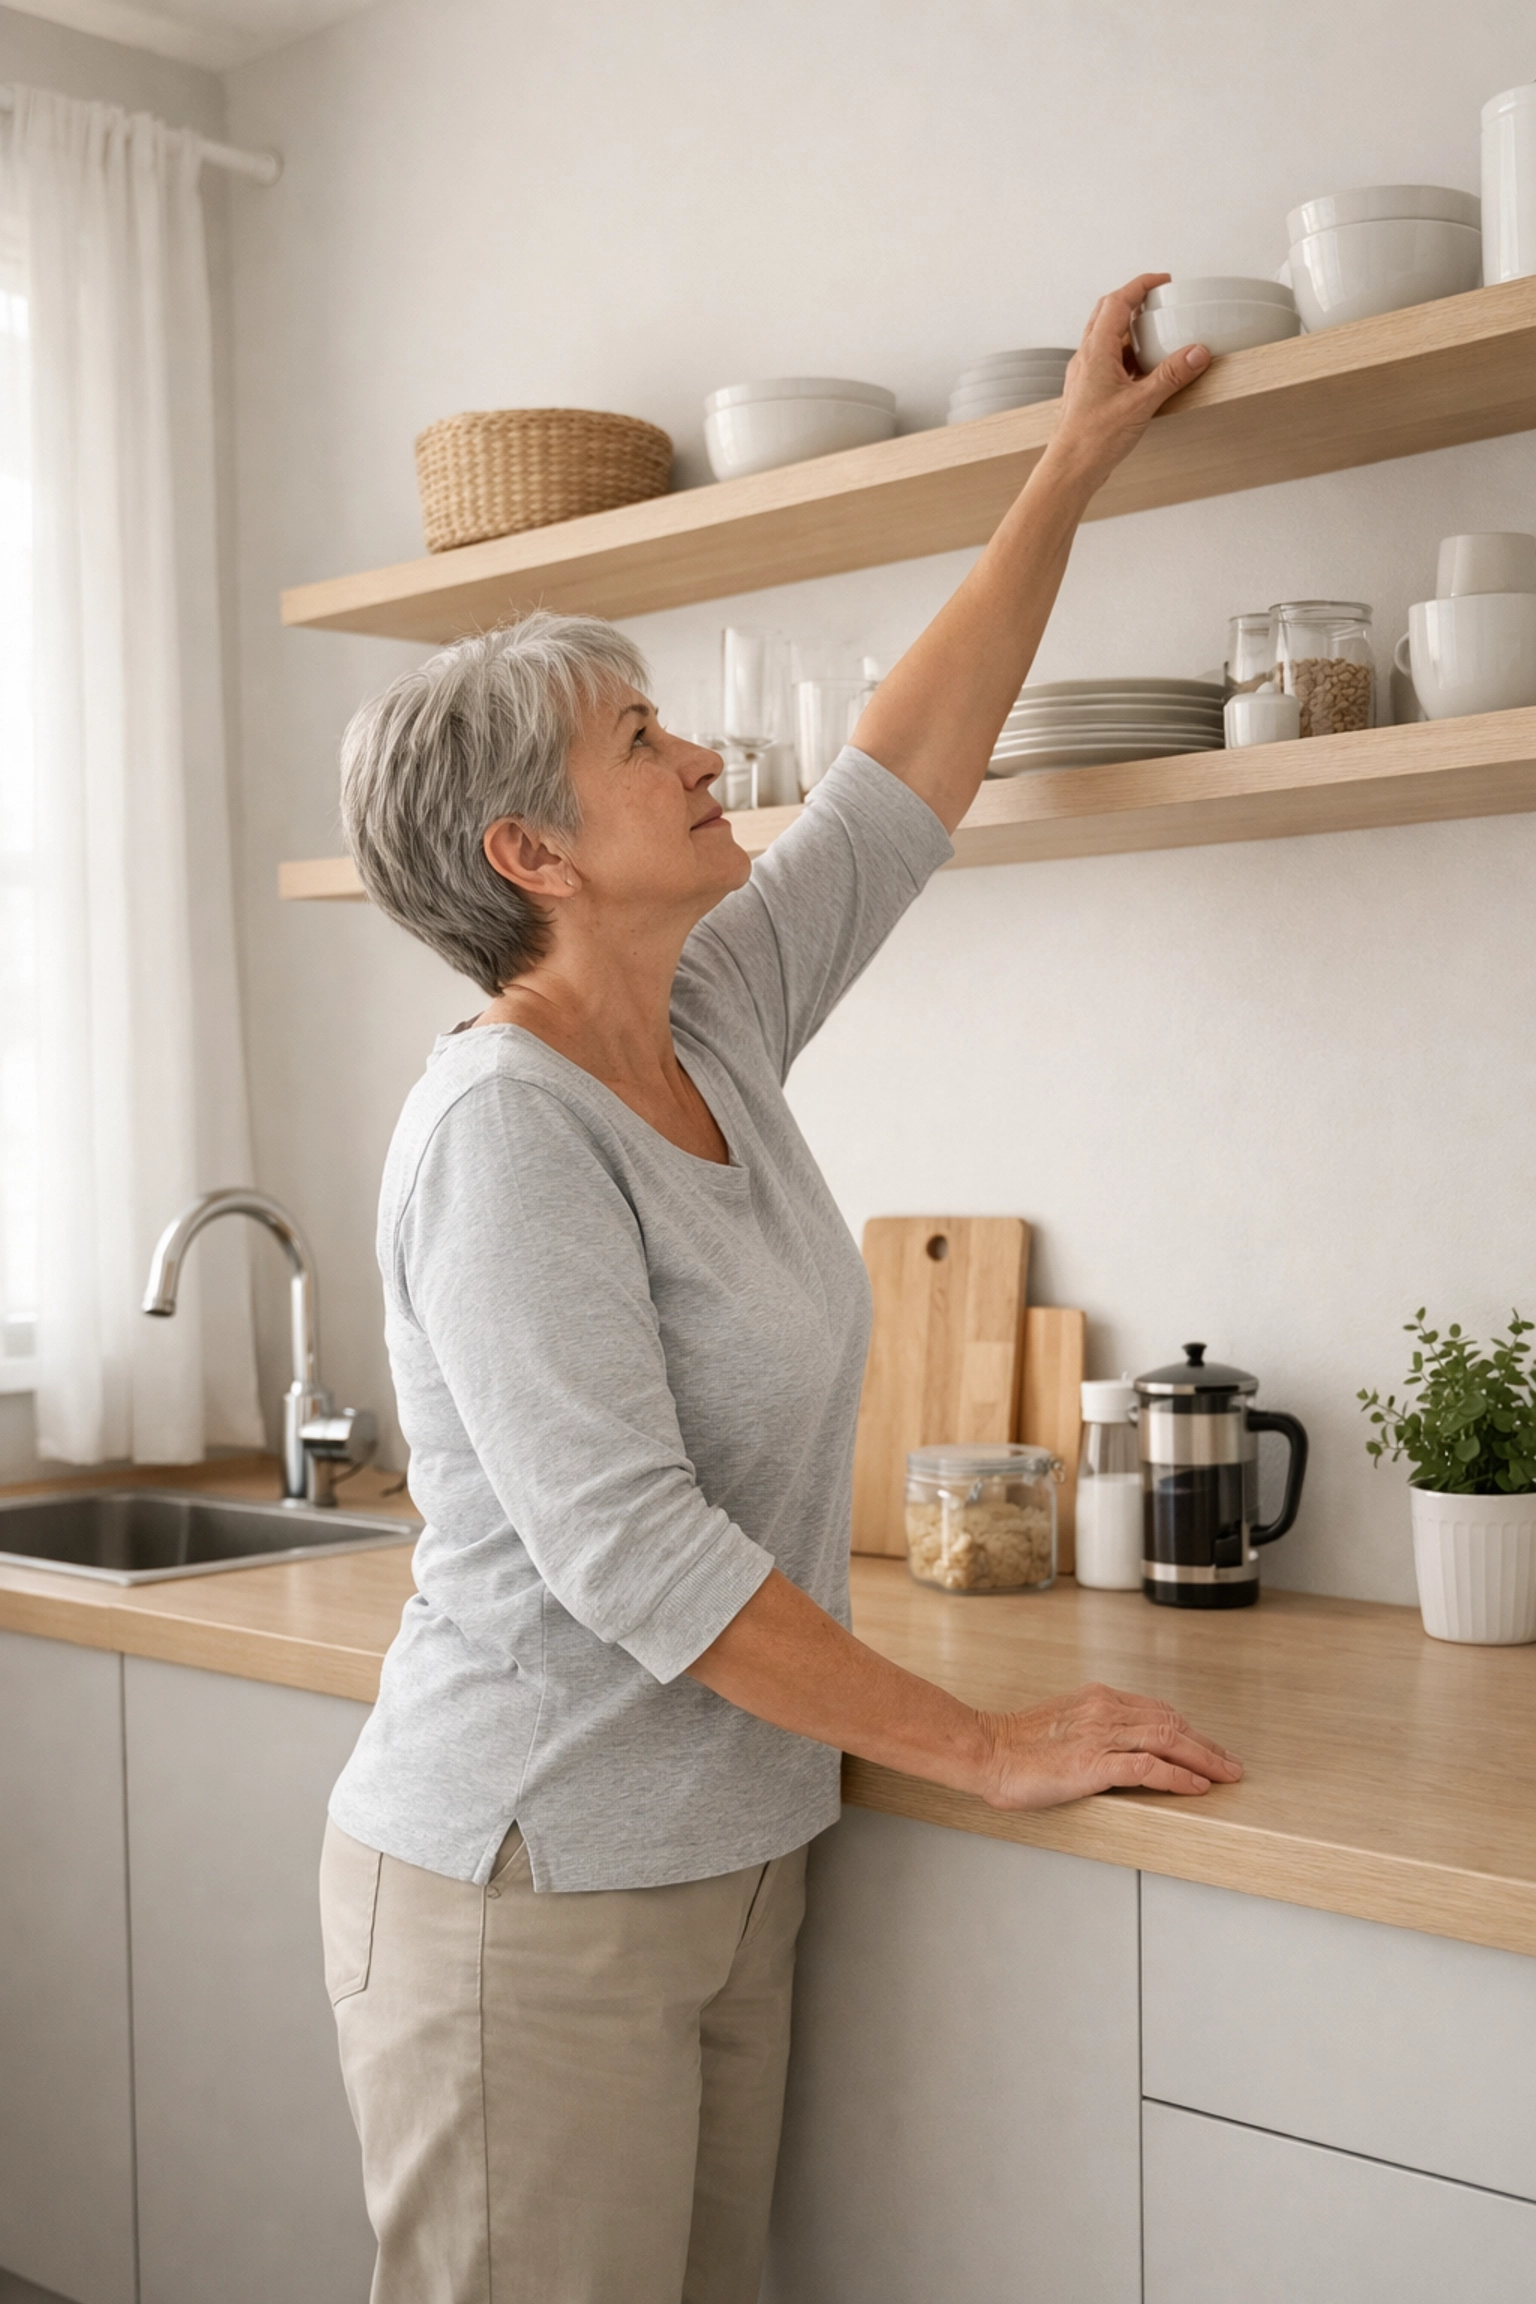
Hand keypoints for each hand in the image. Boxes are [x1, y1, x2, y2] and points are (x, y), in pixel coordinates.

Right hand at [977, 1681, 1242, 1809]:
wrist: (985, 1750)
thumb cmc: (1016, 1745)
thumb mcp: (1063, 1723)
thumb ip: (1094, 1728)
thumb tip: (1122, 1749)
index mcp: (1097, 1698)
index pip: (1158, 1710)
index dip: (1190, 1730)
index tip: (1207, 1747)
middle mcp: (1103, 1710)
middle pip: (1171, 1722)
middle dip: (1207, 1745)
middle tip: (1231, 1765)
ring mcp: (1099, 1735)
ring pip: (1168, 1740)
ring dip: (1204, 1759)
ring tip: (1225, 1776)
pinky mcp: (1093, 1764)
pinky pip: (1148, 1767)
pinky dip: (1178, 1777)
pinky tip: (1195, 1787)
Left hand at [1048, 273, 1210, 492]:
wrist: (1070, 470)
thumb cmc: (1093, 440)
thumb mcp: (1141, 404)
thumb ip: (1171, 375)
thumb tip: (1196, 353)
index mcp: (1095, 351)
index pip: (1117, 301)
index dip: (1141, 285)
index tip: (1162, 281)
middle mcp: (1086, 358)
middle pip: (1108, 313)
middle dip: (1134, 301)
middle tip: (1159, 301)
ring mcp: (1085, 374)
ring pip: (1106, 338)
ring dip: (1130, 330)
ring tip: (1156, 333)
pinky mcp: (1088, 391)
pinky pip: (1107, 361)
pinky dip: (1127, 355)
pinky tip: (1144, 368)